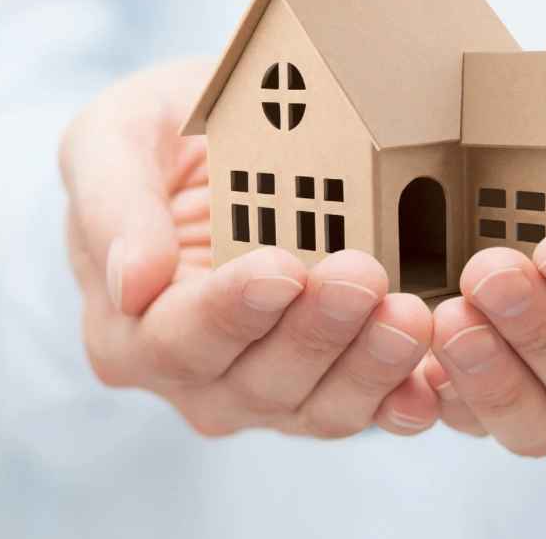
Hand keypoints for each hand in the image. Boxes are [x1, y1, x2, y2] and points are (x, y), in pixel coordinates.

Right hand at [60, 58, 436, 436]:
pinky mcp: (333, 379)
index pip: (176, 340)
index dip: (230, 311)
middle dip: (315, 332)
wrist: (229, 139)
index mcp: (131, 327)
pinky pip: (368, 409)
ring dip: (368, 367)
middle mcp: (200, 375)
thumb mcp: (114, 136)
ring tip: (411, 315)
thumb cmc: (164, 137)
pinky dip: (402, 401)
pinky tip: (432, 382)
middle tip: (363, 276)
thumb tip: (128, 282)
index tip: (281, 269)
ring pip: (318, 405)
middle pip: (256, 382)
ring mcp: (271, 386)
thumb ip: (113, 203)